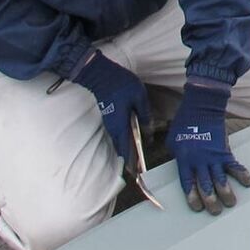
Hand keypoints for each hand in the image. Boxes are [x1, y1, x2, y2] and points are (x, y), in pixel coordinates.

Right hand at [71, 50, 149, 164]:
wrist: (101, 75)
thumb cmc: (121, 85)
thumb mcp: (139, 97)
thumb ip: (144, 115)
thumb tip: (148, 130)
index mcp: (120, 125)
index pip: (125, 149)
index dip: (131, 162)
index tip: (136, 174)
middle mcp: (113, 128)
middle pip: (122, 148)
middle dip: (130, 160)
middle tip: (139, 170)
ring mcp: (110, 123)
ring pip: (119, 142)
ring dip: (127, 150)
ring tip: (137, 160)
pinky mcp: (110, 118)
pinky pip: (118, 134)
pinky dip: (125, 141)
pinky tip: (132, 142)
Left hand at [168, 79, 249, 214]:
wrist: (201, 108)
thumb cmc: (184, 124)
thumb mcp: (173, 142)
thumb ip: (177, 157)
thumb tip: (180, 167)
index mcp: (184, 160)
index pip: (188, 183)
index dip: (192, 196)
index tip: (197, 207)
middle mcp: (200, 161)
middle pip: (205, 184)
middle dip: (210, 199)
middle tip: (215, 211)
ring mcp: (213, 156)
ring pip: (221, 178)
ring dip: (226, 192)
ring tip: (231, 203)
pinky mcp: (225, 150)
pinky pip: (234, 165)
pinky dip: (241, 174)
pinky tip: (248, 182)